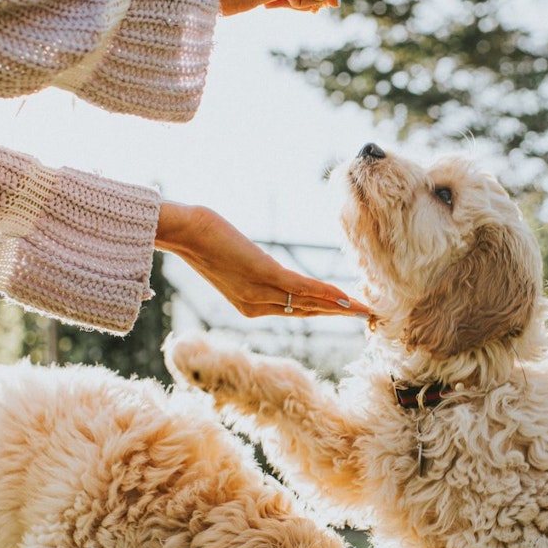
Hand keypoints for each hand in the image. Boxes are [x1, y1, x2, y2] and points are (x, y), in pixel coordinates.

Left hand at [156, 202, 371, 318]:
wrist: (183, 232)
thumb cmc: (201, 236)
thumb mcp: (227, 256)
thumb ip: (246, 264)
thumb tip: (254, 259)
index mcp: (248, 304)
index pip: (293, 310)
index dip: (321, 311)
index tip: (344, 310)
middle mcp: (255, 305)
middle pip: (305, 311)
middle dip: (336, 314)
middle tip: (364, 316)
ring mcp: (259, 291)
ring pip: (307, 303)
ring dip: (338, 308)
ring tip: (363, 310)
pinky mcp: (262, 275)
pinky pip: (299, 289)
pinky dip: (323, 295)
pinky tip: (342, 298)